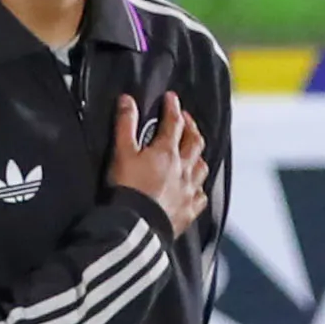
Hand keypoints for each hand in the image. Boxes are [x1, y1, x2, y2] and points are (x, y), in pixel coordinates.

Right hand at [107, 90, 210, 231]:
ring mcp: (189, 190)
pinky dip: (199, 189)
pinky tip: (196, 189)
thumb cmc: (128, 189)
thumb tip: (127, 100)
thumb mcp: (122, 153)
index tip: (171, 98)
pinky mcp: (189, 210)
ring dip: (199, 156)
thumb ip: (125, 125)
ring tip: (194, 152)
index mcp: (167, 152)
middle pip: (195, 142)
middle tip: (187, 120)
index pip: (174, 123)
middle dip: (191, 127)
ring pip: (202, 167)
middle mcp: (183, 168)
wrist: (137, 225)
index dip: (173, 108)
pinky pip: (201, 197)